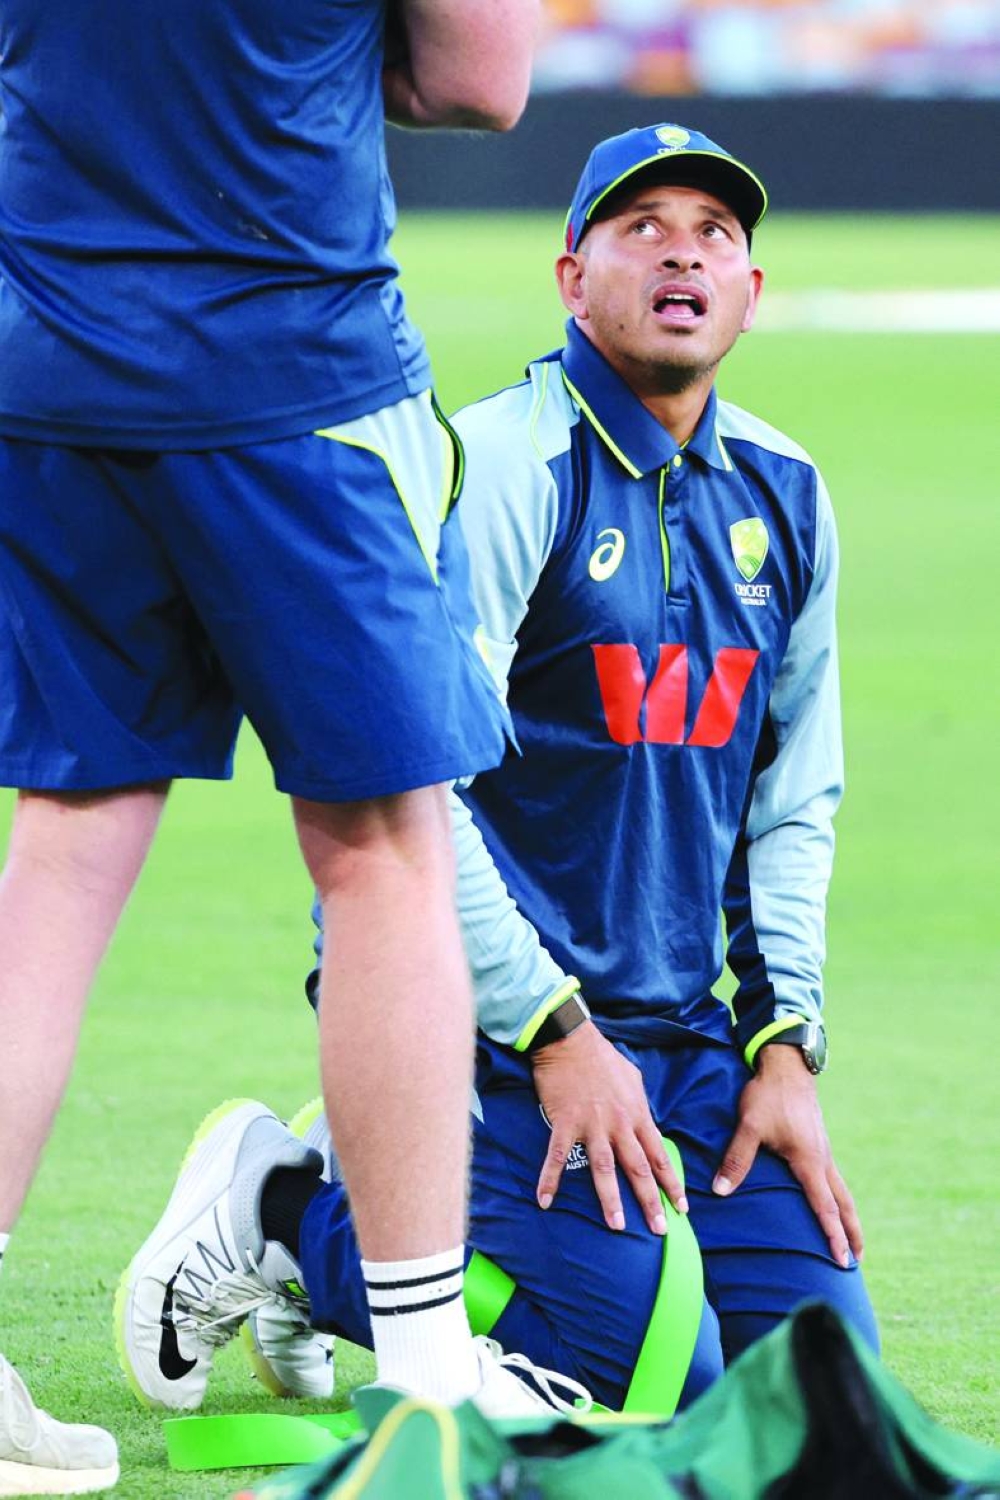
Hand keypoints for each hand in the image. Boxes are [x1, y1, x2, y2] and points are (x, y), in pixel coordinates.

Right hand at [531, 1022, 687, 1234]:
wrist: (571, 1039)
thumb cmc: (603, 1058)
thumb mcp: (633, 1079)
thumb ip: (640, 1106)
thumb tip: (647, 1123)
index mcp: (637, 1114)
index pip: (658, 1156)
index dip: (671, 1183)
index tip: (681, 1207)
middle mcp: (619, 1124)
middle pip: (638, 1169)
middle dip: (650, 1202)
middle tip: (660, 1229)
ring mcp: (591, 1125)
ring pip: (604, 1169)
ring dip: (611, 1200)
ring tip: (617, 1226)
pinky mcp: (565, 1123)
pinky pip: (556, 1157)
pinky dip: (549, 1179)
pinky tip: (545, 1200)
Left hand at [712, 1044, 863, 1266]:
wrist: (786, 1065)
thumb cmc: (768, 1095)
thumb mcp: (749, 1127)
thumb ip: (736, 1160)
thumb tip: (719, 1191)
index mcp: (809, 1161)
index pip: (824, 1207)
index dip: (833, 1235)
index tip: (842, 1259)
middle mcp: (822, 1159)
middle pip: (843, 1203)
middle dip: (851, 1232)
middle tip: (857, 1260)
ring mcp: (823, 1150)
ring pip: (841, 1190)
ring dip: (847, 1215)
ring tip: (852, 1239)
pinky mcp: (818, 1142)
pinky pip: (833, 1177)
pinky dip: (838, 1197)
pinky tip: (831, 1201)